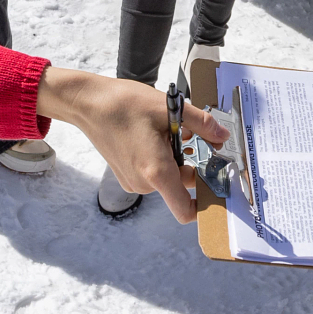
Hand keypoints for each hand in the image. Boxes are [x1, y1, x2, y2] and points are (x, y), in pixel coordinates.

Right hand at [35, 67, 226, 225]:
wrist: (88, 103)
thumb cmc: (125, 104)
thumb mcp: (171, 109)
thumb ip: (203, 125)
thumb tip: (224, 137)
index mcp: (157, 172)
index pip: (185, 210)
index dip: (204, 202)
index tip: (214, 181)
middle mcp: (144, 183)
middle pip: (181, 184)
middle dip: (192, 163)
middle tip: (193, 136)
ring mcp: (132, 180)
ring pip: (168, 176)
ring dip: (176, 157)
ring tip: (172, 129)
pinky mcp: (125, 174)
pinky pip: (153, 172)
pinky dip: (161, 157)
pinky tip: (156, 133)